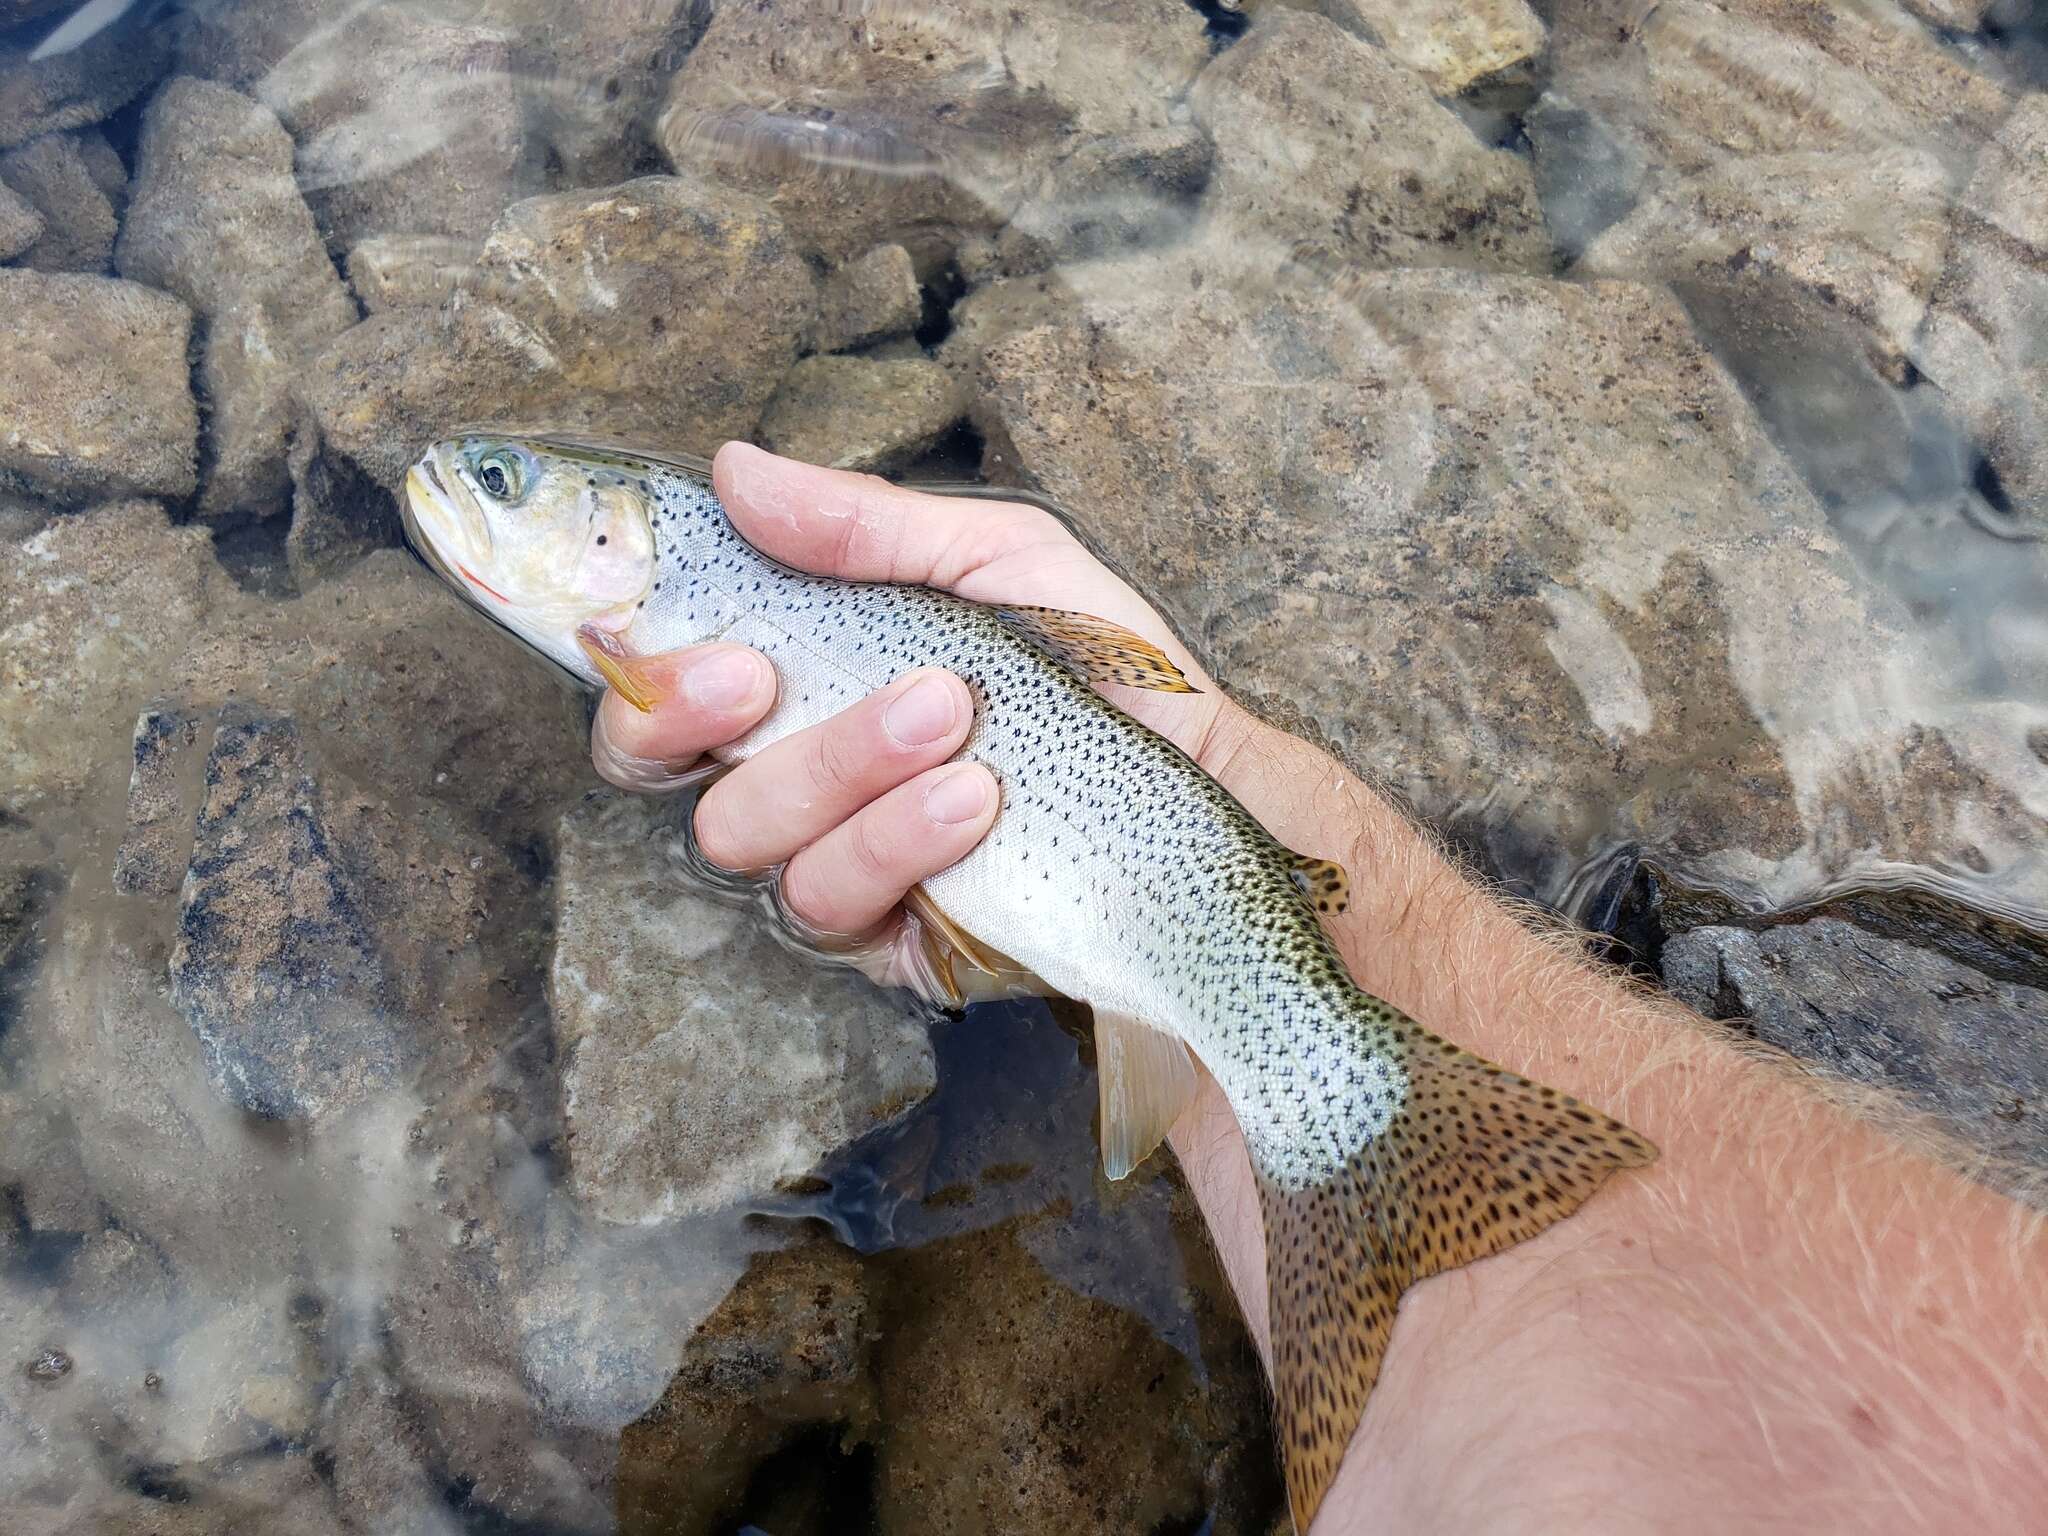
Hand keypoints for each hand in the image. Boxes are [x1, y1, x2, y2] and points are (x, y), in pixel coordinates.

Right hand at [590, 440, 1244, 987]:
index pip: (653, 683)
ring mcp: (832, 858)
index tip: (677, 633)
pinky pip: (835, 904)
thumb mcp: (990, 558)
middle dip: (691, 715)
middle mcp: (790, 771)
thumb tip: (734, 468)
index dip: (630, 668)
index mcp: (795, 676)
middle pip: (653, 767)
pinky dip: (898, 841)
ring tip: (948, 715)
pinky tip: (975, 799)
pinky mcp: (888, 938)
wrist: (1200, 773)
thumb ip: (861, 525)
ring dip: (839, 767)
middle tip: (767, 672)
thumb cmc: (1093, 659)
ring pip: (743, 835)